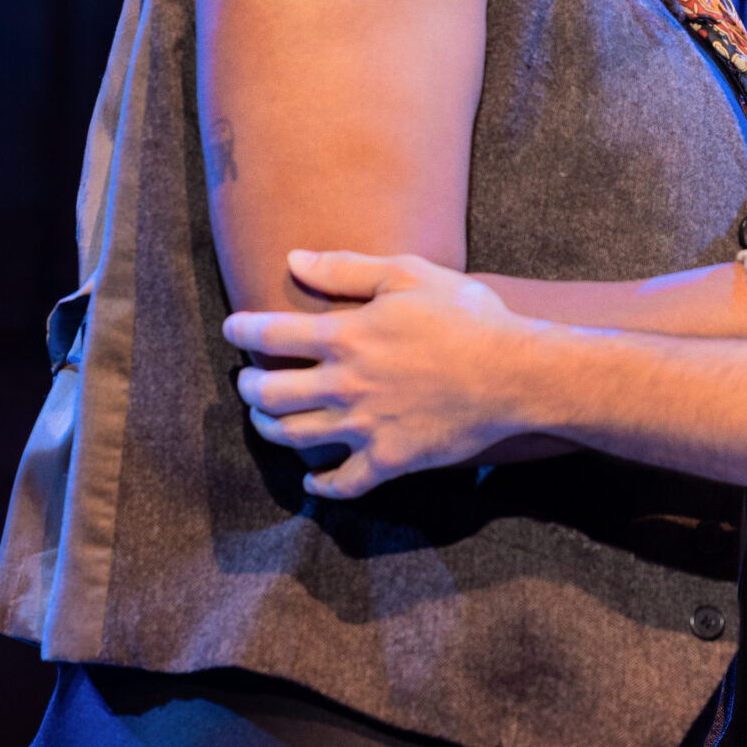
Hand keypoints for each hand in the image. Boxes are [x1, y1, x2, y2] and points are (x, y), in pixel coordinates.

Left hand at [223, 253, 530, 498]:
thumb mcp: (408, 274)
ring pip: (295, 436)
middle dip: (250, 387)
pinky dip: (322, 486)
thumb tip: (293, 260)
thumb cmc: (466, 318)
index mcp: (346, 336)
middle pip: (272, 393)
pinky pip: (344, 483)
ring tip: (264, 420)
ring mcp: (365, 426)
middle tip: (247, 382)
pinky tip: (312, 482)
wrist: (514, 374)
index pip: (272, 333)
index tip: (232, 329)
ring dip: (270, 429)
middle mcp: (345, 384)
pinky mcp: (390, 459)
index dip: (243, 330)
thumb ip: (347, 269)